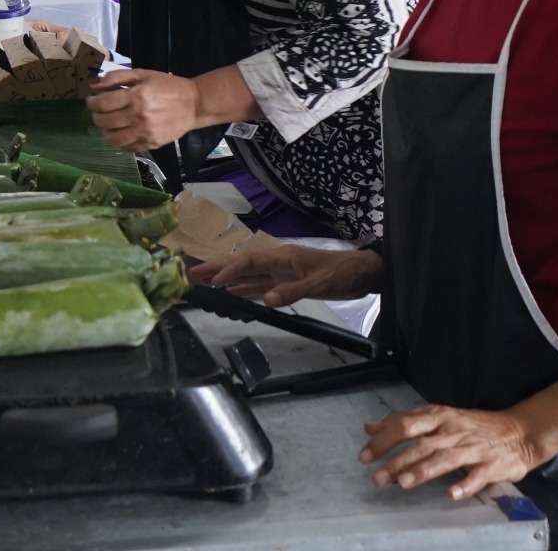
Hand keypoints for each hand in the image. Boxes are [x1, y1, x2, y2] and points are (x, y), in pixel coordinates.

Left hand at [87, 69, 201, 151]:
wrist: (193, 104)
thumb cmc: (167, 86)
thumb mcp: (143, 74)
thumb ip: (117, 77)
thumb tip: (94, 87)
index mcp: (136, 96)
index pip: (102, 104)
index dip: (92, 103)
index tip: (92, 101)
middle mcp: (138, 116)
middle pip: (104, 122)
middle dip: (96, 116)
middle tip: (100, 112)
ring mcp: (144, 133)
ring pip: (112, 139)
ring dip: (105, 131)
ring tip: (109, 124)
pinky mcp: (151, 144)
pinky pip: (126, 148)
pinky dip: (119, 142)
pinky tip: (122, 132)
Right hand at [191, 246, 381, 305]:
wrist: (363, 273)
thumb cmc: (342, 274)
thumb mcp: (319, 284)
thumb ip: (292, 292)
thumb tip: (266, 301)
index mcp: (283, 256)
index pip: (250, 260)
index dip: (230, 269)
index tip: (213, 280)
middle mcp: (278, 261)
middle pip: (243, 263)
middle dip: (218, 268)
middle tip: (193, 275)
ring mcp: (282, 271)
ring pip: (249, 274)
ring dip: (227, 278)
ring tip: (205, 283)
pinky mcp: (288, 281)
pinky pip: (261, 284)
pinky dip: (245, 287)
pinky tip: (233, 293)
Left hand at [360, 404, 544, 501]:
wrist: (520, 432)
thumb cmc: (472, 426)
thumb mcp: (437, 417)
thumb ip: (404, 422)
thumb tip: (370, 427)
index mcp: (438, 416)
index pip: (405, 424)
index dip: (383, 440)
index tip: (364, 456)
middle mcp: (453, 430)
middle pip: (421, 443)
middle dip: (397, 460)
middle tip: (377, 477)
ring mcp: (473, 447)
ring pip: (445, 458)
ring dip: (423, 470)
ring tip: (403, 483)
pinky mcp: (492, 465)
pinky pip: (477, 476)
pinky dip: (464, 485)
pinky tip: (451, 495)